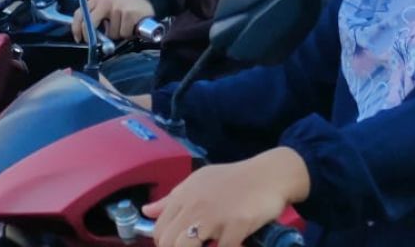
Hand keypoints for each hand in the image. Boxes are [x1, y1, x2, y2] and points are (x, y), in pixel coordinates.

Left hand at [72, 0, 154, 41]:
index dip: (76, 29)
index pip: (79, 13)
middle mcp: (105, 1)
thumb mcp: (108, 2)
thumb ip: (97, 14)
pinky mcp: (129, 14)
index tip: (79, 38)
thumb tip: (88, 34)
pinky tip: (132, 26)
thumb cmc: (126, 3)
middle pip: (90, 24)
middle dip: (91, 36)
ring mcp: (117, 8)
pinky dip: (128, 34)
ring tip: (125, 25)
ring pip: (111, 33)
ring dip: (118, 34)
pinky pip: (123, 33)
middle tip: (98, 42)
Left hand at [144, 148, 309, 246]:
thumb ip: (172, 199)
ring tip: (210, 244)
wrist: (269, 175)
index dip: (165, 246)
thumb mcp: (199, 182)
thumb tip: (146, 211)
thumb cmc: (234, 179)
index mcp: (184, 196)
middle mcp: (195, 205)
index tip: (178, 246)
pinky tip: (232, 245)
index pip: (159, 231)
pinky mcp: (236, 225)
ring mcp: (215, 216)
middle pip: (169, 243)